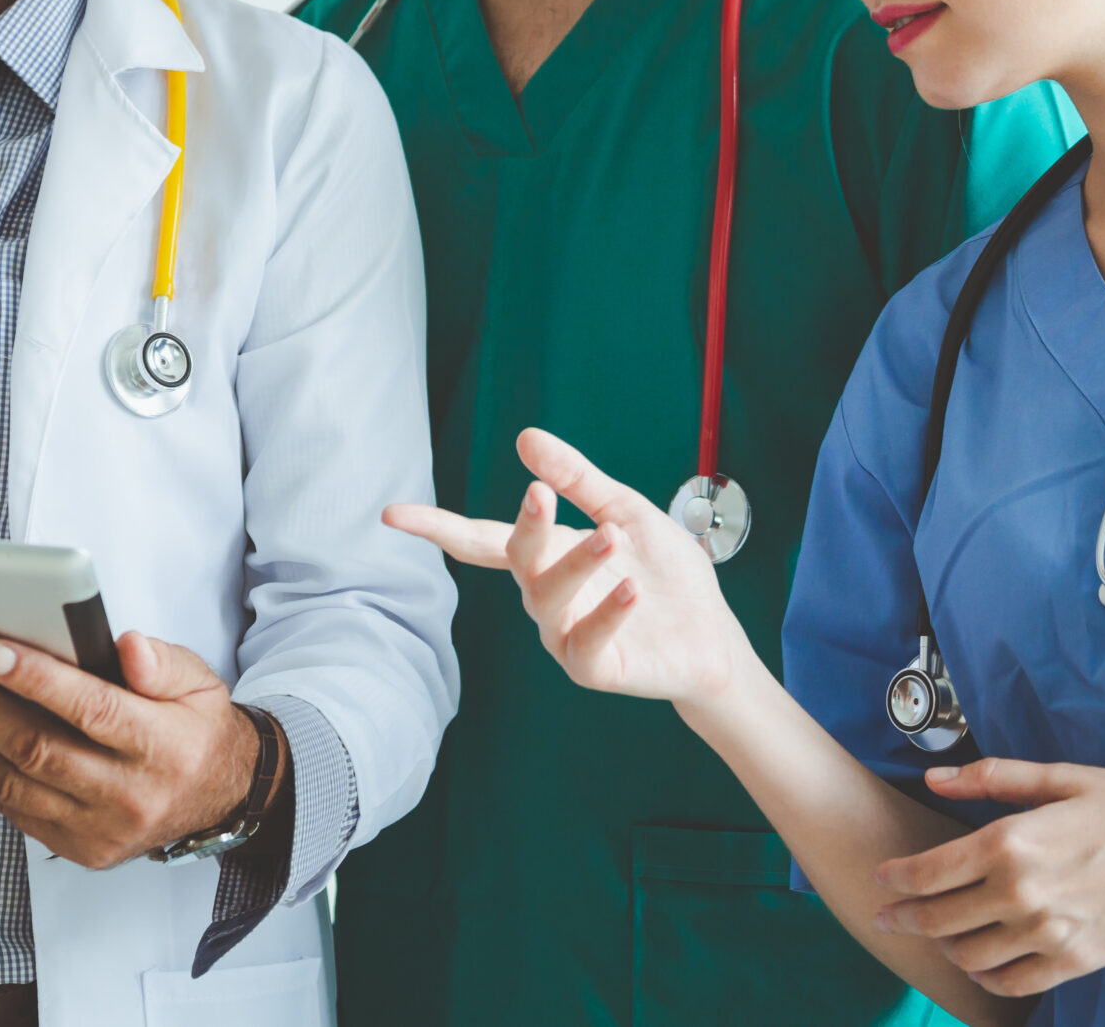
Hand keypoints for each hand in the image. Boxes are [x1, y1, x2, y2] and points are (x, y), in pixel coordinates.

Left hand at [0, 632, 267, 869]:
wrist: (218, 797)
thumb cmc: (195, 727)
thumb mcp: (197, 681)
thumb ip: (162, 661)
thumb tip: (125, 646)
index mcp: (163, 747)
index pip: (93, 710)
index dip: (38, 680)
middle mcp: (130, 795)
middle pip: (38, 749)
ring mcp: (100, 830)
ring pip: (14, 784)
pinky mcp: (78, 848)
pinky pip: (13, 809)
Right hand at [383, 427, 756, 705]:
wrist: (711, 635)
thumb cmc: (665, 575)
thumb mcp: (625, 511)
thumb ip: (578, 479)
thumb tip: (525, 436)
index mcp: (548, 554)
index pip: (481, 538)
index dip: (437, 527)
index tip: (393, 514)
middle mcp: (546, 596)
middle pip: (517, 559)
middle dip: (525, 527)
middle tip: (540, 494)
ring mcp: (564, 635)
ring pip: (549, 598)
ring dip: (576, 563)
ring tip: (613, 534)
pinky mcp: (593, 668)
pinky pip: (585, 642)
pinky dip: (606, 614)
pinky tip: (630, 590)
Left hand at [874, 758, 1104, 997]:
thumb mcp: (1064, 777)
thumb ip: (992, 778)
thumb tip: (935, 778)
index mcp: (1012, 841)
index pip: (927, 872)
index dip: (894, 880)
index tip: (882, 880)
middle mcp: (1021, 891)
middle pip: (936, 918)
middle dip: (902, 918)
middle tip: (887, 917)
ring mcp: (1047, 932)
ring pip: (967, 955)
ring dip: (943, 946)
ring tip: (939, 935)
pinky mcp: (1075, 962)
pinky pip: (1010, 982)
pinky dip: (985, 976)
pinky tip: (981, 961)